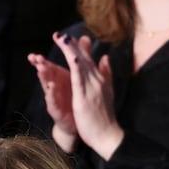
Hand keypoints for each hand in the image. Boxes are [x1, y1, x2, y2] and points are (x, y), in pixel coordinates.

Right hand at [27, 50, 77, 151]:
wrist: (79, 123)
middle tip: (35, 57)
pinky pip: (53, 101)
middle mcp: (55, 87)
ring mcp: (55, 99)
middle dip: (40, 64)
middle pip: (46, 74)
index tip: (44, 45)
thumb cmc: (76, 100)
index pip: (51, 65)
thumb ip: (80, 58)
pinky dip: (51, 94)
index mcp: (61, 79)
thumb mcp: (79, 77)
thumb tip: (84, 38)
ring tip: (40, 69)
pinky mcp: (57, 110)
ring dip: (43, 77)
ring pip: (47, 86)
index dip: (47, 55)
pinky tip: (51, 87)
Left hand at [52, 32, 123, 159]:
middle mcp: (97, 80)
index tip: (68, 36)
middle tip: (60, 33)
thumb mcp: (106, 92)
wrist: (108, 134)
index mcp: (99, 79)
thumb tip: (105, 57)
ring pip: (81, 64)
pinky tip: (70, 57)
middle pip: (84, 58)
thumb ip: (106, 74)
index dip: (78, 47)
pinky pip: (79, 79)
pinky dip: (75, 67)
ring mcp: (92, 87)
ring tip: (61, 38)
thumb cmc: (104, 116)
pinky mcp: (85, 97)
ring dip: (71, 50)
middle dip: (72, 45)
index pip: (88, 59)